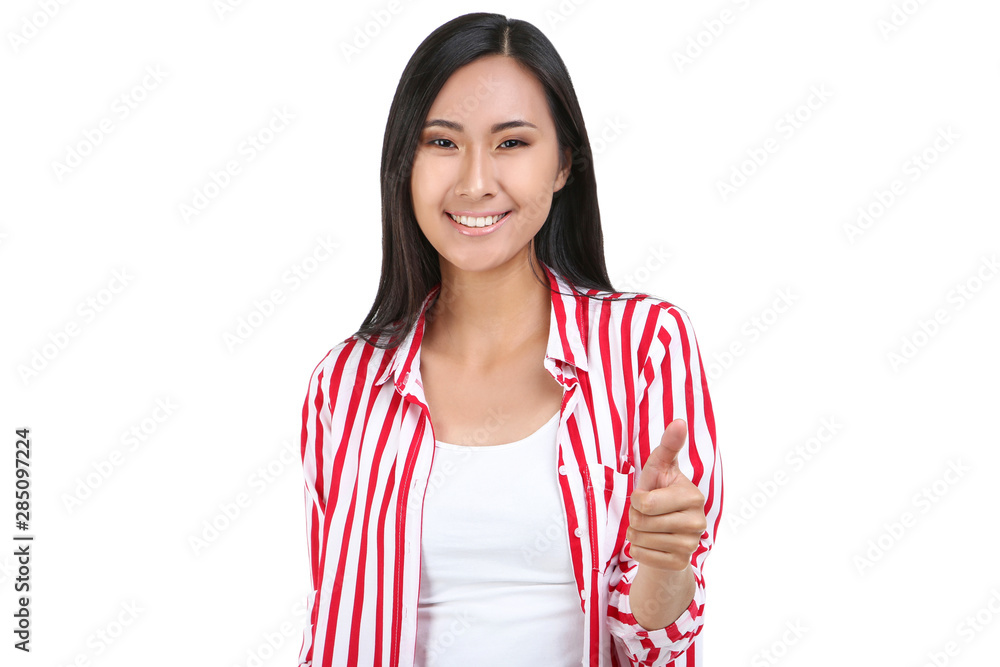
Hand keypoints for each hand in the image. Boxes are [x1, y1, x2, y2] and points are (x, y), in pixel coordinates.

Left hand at [627, 419, 706, 571]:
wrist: (664, 530)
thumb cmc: (660, 492)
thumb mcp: (659, 467)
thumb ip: (669, 445)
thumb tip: (680, 420)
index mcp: (693, 496)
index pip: (644, 502)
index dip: (637, 499)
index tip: (647, 495)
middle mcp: (698, 522)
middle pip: (641, 521)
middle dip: (635, 516)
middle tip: (647, 513)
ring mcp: (691, 545)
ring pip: (641, 539)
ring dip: (636, 532)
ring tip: (648, 526)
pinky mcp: (680, 563)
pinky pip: (642, 556)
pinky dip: (638, 549)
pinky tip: (650, 543)